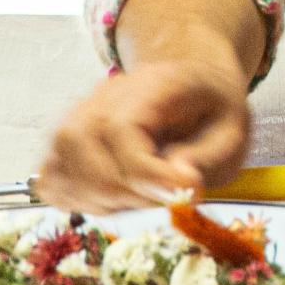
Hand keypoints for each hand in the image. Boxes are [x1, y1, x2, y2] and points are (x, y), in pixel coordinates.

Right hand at [34, 54, 251, 213]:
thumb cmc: (211, 112)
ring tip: (142, 197)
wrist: (194, 88)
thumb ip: (207, 156)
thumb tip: (179, 182)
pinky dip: (79, 201)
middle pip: (79, 142)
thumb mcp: (231, 131)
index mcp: (150, 83)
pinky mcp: (66, 145)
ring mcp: (78, 117)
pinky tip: (116, 201)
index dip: (143, 171)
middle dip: (121, 189)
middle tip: (163, 200)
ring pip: (59, 164)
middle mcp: (103, 95)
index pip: (121, 127)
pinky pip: (53, 180)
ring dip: (100, 199)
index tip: (181, 193)